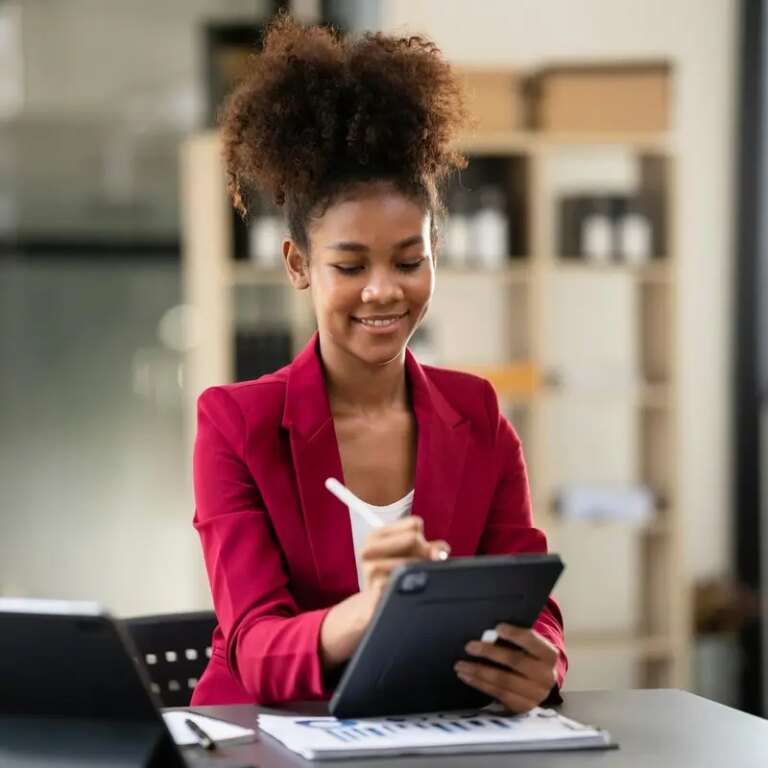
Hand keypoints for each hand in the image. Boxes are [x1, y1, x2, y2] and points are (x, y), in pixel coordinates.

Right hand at [319, 516, 448, 671]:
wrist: (372, 606)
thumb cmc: (393, 576)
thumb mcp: (409, 555)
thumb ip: (428, 547)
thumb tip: (442, 552)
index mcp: (375, 534)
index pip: (414, 524)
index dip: (424, 538)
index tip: (420, 552)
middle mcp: (369, 548)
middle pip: (413, 538)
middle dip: (424, 552)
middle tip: (421, 567)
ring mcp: (371, 568)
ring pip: (412, 560)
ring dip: (420, 570)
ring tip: (413, 579)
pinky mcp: (376, 587)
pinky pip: (407, 580)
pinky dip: (415, 585)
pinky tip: (408, 589)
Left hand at [454, 624, 558, 713]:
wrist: (538, 683)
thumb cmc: (526, 656)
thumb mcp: (526, 646)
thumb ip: (513, 639)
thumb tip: (488, 632)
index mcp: (549, 655)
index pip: (532, 642)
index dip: (515, 634)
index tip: (497, 627)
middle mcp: (546, 676)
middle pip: (516, 662)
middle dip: (490, 653)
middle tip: (469, 646)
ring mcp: (536, 695)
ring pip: (504, 681)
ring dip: (479, 671)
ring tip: (460, 665)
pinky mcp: (522, 707)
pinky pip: (498, 694)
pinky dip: (480, 684)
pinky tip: (467, 676)